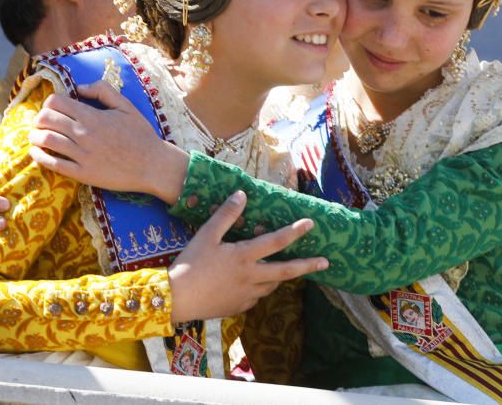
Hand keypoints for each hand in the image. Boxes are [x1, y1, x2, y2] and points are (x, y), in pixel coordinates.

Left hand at [28, 81, 188, 200]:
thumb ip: (103, 91)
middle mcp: (83, 134)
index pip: (55, 102)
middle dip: (39, 118)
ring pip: (46, 140)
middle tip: (41, 122)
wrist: (152, 165)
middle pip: (46, 119)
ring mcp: (82, 155)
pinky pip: (53, 164)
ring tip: (35, 136)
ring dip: (35, 136)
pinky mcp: (82, 173)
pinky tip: (37, 153)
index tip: (52, 108)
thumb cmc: (141, 134)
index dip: (49, 103)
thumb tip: (79, 87)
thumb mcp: (126, 106)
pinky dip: (40, 157)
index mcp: (92, 116)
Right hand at [168, 191, 327, 322]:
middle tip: (325, 263)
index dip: (295, 232)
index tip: (311, 224)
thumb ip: (226, 215)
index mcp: (244, 256)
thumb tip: (242, 194)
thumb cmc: (190, 263)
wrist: (176, 299)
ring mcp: (246, 295)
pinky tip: (255, 283)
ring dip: (282, 276)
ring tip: (286, 269)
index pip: (276, 241)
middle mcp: (251, 277)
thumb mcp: (206, 235)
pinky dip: (261, 288)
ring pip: (272, 285)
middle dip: (308, 265)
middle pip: (286, 271)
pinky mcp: (239, 307)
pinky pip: (257, 296)